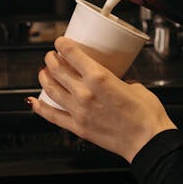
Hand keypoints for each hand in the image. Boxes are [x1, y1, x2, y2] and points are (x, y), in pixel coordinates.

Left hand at [29, 37, 175, 162]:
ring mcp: (79, 111)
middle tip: (52, 56)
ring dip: (44, 78)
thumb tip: (115, 78)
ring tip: (44, 73)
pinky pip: (52, 116)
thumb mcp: (134, 85)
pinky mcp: (78, 128)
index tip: (60, 41)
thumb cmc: (147, 115)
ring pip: (51, 89)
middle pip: (57, 70)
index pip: (71, 54)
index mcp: (99, 78)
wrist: (148, 141)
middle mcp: (85, 93)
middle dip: (51, 59)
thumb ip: (119, 80)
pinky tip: (34, 101)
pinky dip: (40, 107)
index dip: (61, 44)